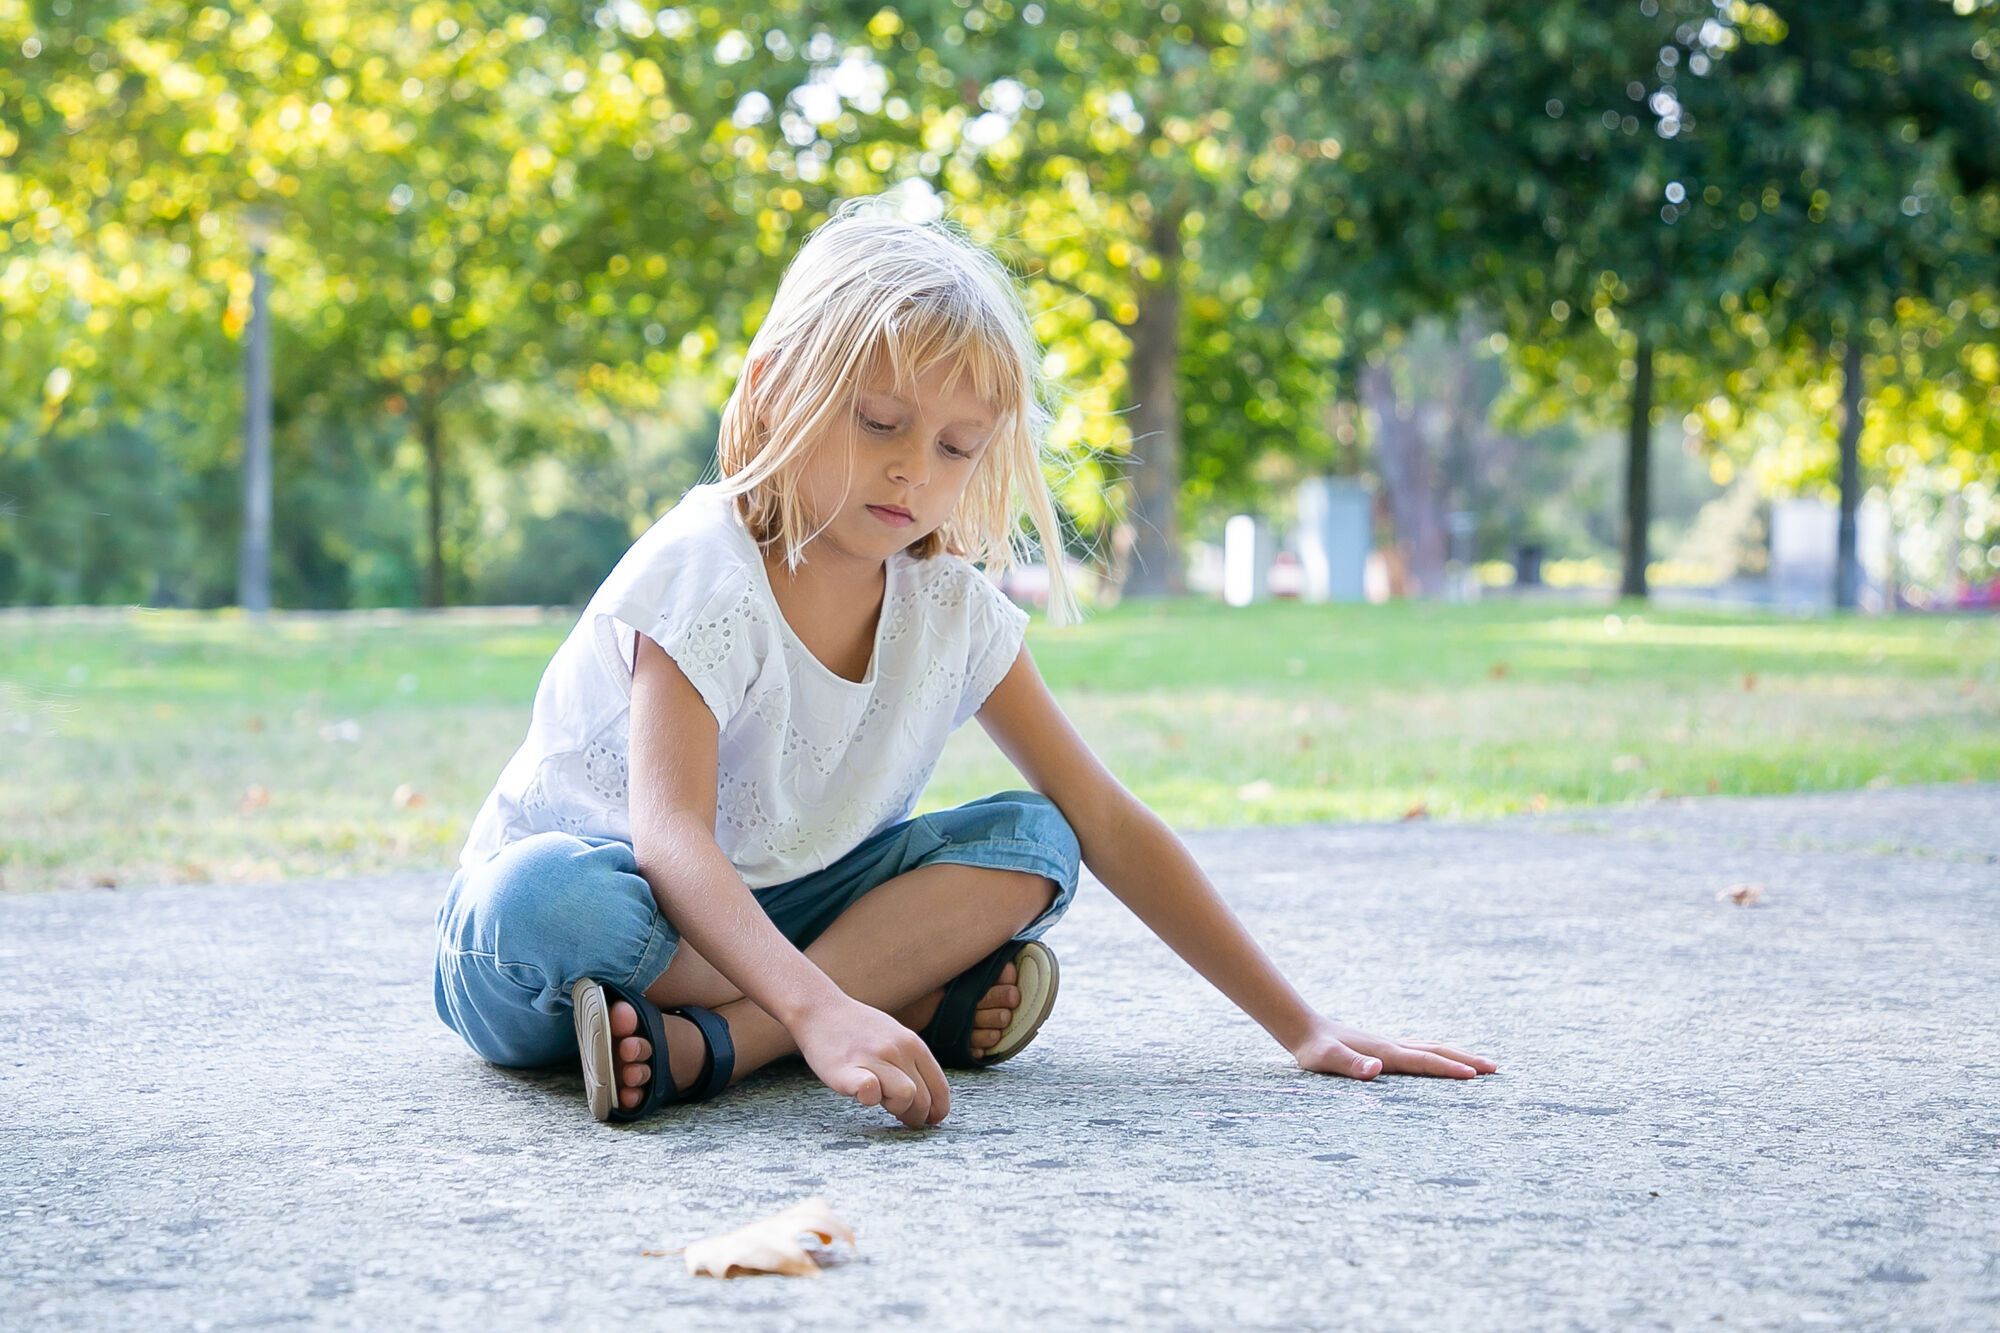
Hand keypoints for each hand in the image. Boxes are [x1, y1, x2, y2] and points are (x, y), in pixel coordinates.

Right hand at [792, 996, 951, 1127]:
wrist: (820, 1010)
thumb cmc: (858, 1029)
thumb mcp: (895, 1036)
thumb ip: (912, 1063)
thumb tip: (930, 1103)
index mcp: (913, 1044)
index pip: (939, 1088)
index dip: (937, 1111)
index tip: (928, 1120)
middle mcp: (897, 1050)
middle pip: (923, 1099)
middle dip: (915, 1117)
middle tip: (899, 1115)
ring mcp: (873, 1058)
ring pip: (905, 1096)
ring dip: (895, 1108)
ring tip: (880, 1099)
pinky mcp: (847, 1070)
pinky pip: (870, 1090)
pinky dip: (869, 1097)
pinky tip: (862, 1093)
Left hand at [1291, 1017, 1497, 1080]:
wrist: (1303, 1028)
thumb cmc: (1314, 1049)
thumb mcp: (1326, 1061)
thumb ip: (1349, 1065)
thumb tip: (1376, 1069)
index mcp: (1384, 1052)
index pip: (1424, 1061)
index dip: (1449, 1068)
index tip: (1475, 1075)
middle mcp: (1391, 1046)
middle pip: (1436, 1050)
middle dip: (1465, 1059)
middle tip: (1495, 1068)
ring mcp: (1389, 1045)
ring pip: (1430, 1048)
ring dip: (1455, 1055)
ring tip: (1478, 1065)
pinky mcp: (1383, 1048)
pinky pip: (1419, 1051)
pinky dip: (1437, 1055)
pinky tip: (1439, 1060)